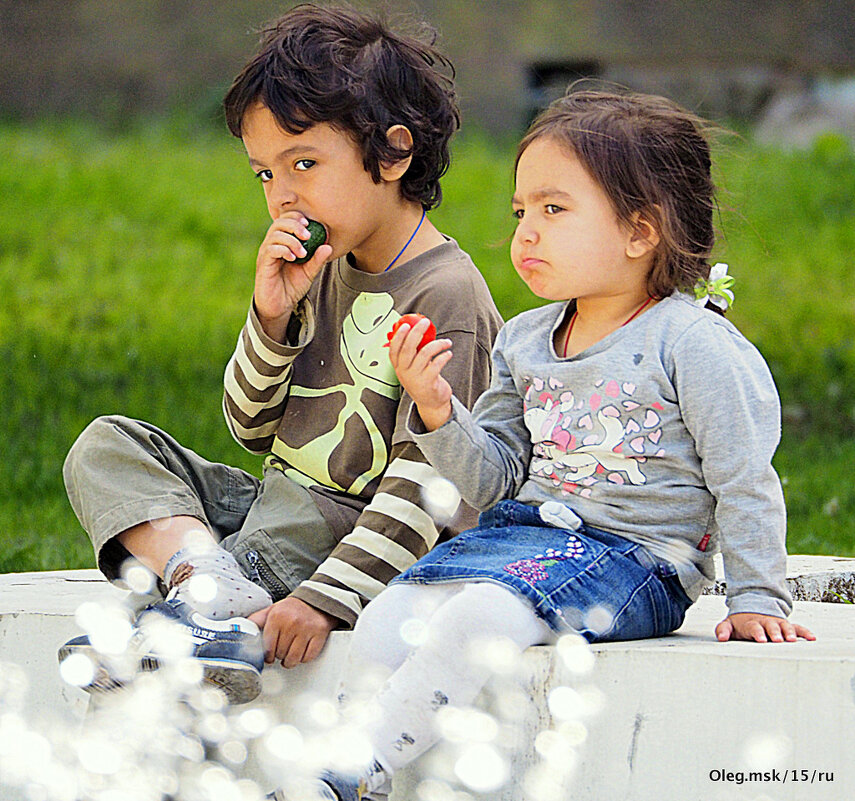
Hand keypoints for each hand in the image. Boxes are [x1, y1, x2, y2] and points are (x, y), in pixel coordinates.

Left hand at [248, 596, 337, 667]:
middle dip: (280, 655)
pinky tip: (302, 651)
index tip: (270, 655)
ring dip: (291, 660)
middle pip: (281, 654)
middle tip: (282, 650)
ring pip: (294, 659)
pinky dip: (304, 658)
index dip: (268, 655)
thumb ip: (256, 621)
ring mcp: (307, 629)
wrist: (315, 601)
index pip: (268, 648)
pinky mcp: (319, 634)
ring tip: (290, 654)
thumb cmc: (291, 609)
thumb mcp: (271, 611)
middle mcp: (292, 623)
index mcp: (277, 617)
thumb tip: (241, 632)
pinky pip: (308, 657)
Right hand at [254, 212, 332, 341]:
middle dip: (295, 225)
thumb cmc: (292, 286)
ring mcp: (266, 253)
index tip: (310, 224)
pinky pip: (270, 249)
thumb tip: (328, 246)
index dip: (297, 217)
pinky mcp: (263, 264)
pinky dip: (283, 250)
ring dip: (291, 240)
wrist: (280, 305)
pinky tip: (293, 258)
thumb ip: (317, 260)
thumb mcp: (309, 272)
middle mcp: (272, 244)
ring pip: (275, 235)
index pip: (286, 220)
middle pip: (279, 223)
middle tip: (308, 235)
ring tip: (303, 253)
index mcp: (283, 242)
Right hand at [387, 317, 452, 430]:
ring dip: (438, 344)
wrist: (431, 403)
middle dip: (417, 332)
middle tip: (425, 322)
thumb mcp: (413, 368)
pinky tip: (448, 353)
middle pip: (408, 348)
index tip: (406, 325)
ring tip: (447, 342)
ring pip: (425, 353)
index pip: (394, 349)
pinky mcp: (428, 382)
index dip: (399, 336)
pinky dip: (444, 356)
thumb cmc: (423, 381)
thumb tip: (420, 332)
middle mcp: (404, 372)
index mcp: (399, 367)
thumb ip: (413, 354)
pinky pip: (437, 364)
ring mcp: (416, 378)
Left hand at [715, 612, 815, 642]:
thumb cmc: (741, 623)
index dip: (758, 632)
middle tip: (778, 640)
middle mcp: (766, 622)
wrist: (751, 609)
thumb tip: (721, 638)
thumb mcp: (729, 625)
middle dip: (775, 633)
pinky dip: (805, 632)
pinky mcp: (786, 625)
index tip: (761, 639)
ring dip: (789, 632)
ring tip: (793, 640)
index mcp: (751, 623)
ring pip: (785, 626)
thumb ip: (723, 630)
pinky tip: (812, 638)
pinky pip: (797, 628)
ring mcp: (777, 623)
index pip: (754, 627)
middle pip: (771, 626)